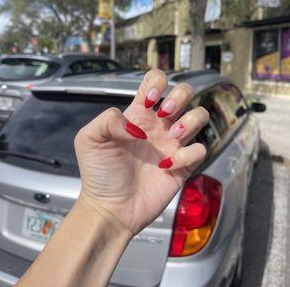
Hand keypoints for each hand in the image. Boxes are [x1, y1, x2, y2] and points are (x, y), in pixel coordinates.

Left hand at [74, 69, 208, 235]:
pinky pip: (200, 149)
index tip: (150, 101)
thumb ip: (109, 119)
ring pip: (199, 115)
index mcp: (138, 114)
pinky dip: (188, 155)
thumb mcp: (89, 138)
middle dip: (181, 96)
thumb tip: (138, 127)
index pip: (156, 81)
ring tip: (171, 137)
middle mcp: (158, 125)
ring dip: (190, 121)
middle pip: (185, 92)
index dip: (158, 82)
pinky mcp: (183, 165)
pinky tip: (168, 166)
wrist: (110, 208)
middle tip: (164, 115)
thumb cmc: (98, 173)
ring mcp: (172, 144)